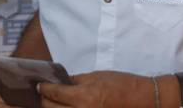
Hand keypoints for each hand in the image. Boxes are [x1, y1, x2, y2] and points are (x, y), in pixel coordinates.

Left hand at [38, 71, 152, 107]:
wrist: (144, 100)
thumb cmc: (123, 85)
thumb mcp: (97, 76)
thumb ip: (75, 81)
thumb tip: (59, 82)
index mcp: (84, 97)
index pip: (54, 94)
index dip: (43, 88)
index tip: (38, 85)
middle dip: (44, 100)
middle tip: (41, 93)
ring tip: (52, 102)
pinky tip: (65, 107)